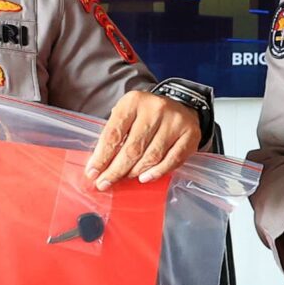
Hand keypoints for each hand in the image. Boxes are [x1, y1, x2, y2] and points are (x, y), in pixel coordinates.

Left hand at [86, 90, 203, 188]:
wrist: (180, 105)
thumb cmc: (146, 115)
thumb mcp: (127, 114)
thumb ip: (114, 135)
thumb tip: (98, 166)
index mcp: (133, 101)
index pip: (114, 134)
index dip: (101, 157)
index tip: (92, 173)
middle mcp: (155, 109)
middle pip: (132, 148)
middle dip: (115, 170)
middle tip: (104, 183)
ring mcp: (174, 121)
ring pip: (151, 156)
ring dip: (134, 172)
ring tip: (124, 180)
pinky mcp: (190, 134)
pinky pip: (172, 160)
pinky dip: (156, 172)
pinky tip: (145, 178)